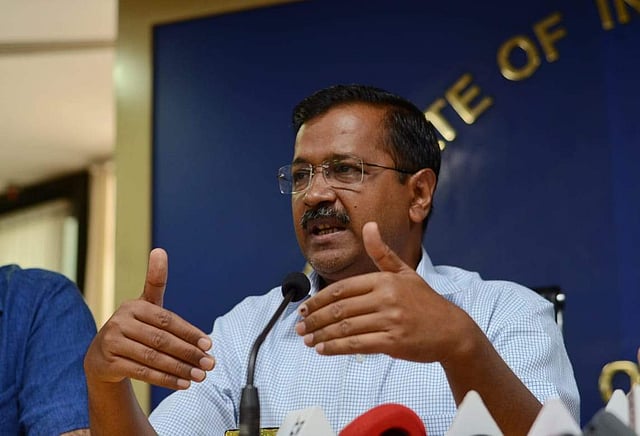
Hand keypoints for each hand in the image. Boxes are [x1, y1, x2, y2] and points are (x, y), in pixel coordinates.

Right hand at [84, 248, 214, 389]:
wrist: (102, 357)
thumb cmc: (133, 327)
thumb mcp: (145, 305)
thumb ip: (155, 282)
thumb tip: (160, 250)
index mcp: (133, 306)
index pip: (167, 320)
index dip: (189, 333)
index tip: (209, 344)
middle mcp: (120, 323)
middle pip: (161, 340)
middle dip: (189, 353)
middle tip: (210, 363)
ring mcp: (112, 344)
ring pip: (153, 358)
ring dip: (180, 369)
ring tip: (200, 376)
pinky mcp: (108, 364)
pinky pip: (142, 373)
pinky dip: (165, 380)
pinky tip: (183, 384)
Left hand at [295, 221, 478, 362]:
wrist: (452, 330)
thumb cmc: (425, 301)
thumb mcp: (405, 272)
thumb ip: (382, 252)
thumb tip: (369, 225)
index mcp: (384, 280)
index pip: (343, 289)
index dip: (320, 299)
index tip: (304, 307)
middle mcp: (386, 298)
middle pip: (340, 309)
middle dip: (315, 318)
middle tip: (300, 326)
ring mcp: (390, 321)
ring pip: (346, 328)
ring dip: (322, 335)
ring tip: (307, 339)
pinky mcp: (393, 342)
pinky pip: (357, 345)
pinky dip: (337, 348)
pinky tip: (324, 349)